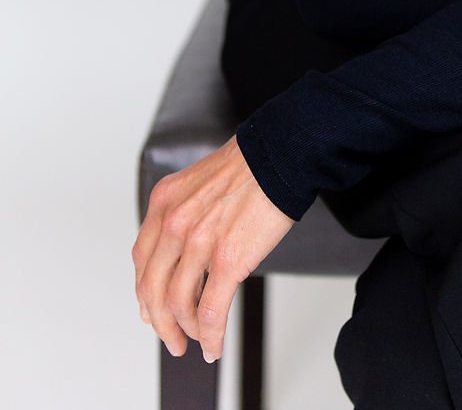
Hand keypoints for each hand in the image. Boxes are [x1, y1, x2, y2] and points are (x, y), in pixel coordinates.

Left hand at [132, 137, 293, 361]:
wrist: (280, 154)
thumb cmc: (250, 166)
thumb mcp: (199, 182)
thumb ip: (184, 214)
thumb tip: (184, 253)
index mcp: (164, 202)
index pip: (142, 260)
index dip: (146, 293)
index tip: (152, 310)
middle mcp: (174, 222)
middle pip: (152, 289)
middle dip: (160, 322)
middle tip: (171, 339)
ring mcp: (199, 242)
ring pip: (178, 304)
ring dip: (185, 331)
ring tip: (196, 342)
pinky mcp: (228, 260)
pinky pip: (210, 311)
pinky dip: (210, 335)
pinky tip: (214, 344)